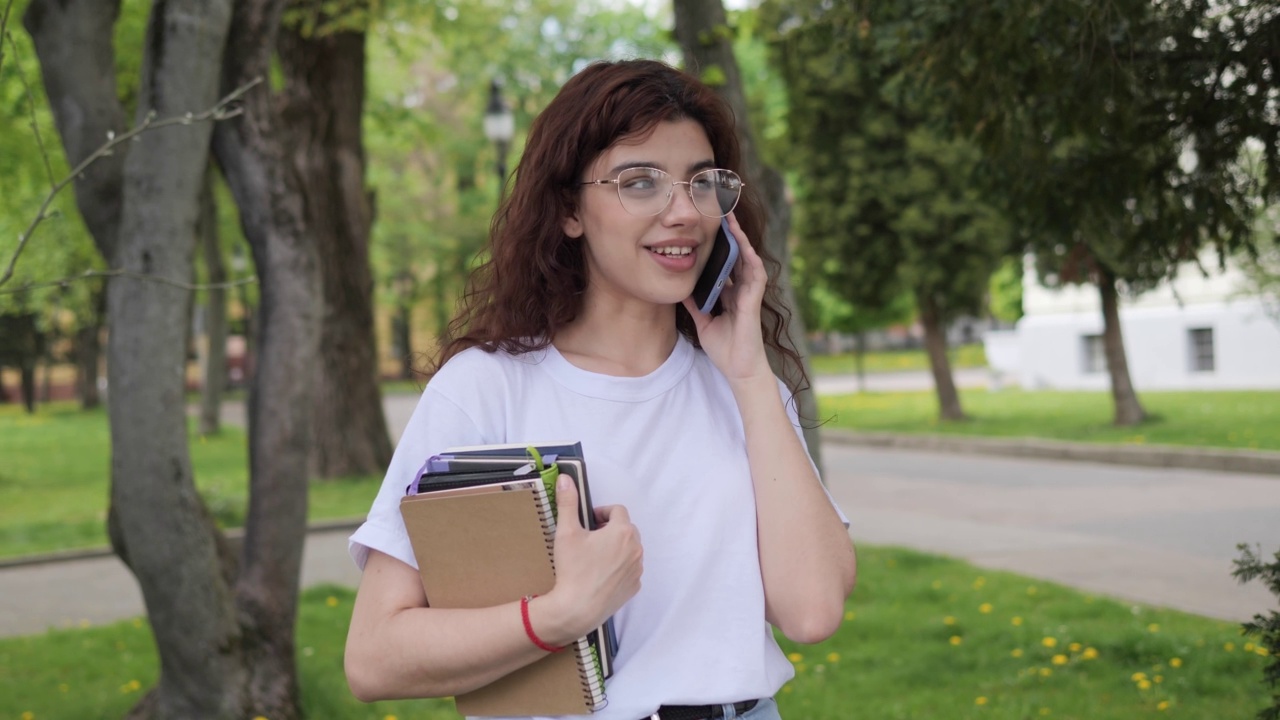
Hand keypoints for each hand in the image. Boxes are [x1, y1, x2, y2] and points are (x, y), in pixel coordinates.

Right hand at [543, 474, 641, 640]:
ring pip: (629, 549)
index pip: (618, 510)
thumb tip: (565, 479)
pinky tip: (600, 574)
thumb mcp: (567, 532)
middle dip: (610, 529)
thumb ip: (568, 503)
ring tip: (594, 557)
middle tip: (589, 538)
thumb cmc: (572, 569)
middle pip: (626, 528)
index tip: (588, 521)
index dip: (602, 513)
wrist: (577, 609)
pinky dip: (619, 567)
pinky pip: (630, 569)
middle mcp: (636, 548)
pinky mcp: (635, 586)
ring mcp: (637, 569)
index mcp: (623, 531)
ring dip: (616, 547)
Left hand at [682, 213, 771, 383]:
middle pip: (737, 253)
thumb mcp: (703, 320)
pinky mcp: (754, 302)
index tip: (710, 223)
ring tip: (731, 219)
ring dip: (741, 238)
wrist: (738, 370)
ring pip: (748, 258)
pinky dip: (750, 259)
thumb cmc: (724, 347)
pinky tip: (745, 246)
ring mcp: (750, 294)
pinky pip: (755, 276)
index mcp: (732, 291)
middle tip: (721, 209)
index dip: (720, 242)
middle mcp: (742, 288)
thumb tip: (680, 287)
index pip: (727, 260)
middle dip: (730, 232)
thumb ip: (695, 303)